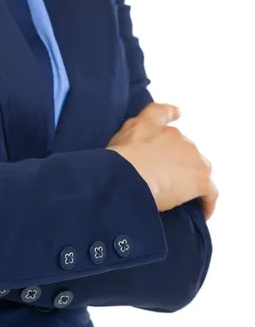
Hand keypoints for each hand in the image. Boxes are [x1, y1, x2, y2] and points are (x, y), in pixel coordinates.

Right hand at [107, 103, 216, 219]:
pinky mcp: (200, 181)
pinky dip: (206, 203)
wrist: (128, 176)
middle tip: (161, 179)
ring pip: (199, 170)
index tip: (177, 113)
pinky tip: (200, 213)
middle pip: (183, 149)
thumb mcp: (119, 135)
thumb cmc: (118, 158)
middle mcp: (177, 138)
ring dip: (191, 181)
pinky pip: (209, 194)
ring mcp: (192, 159)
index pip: (163, 113)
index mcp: (153, 125)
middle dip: (176, 162)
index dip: (170, 113)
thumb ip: (134, 128)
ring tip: (179, 197)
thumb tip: (147, 130)